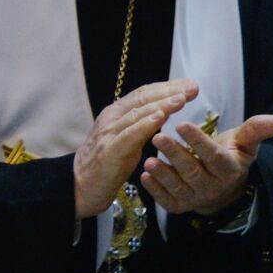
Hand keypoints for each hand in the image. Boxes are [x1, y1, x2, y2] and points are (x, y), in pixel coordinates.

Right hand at [73, 79, 196, 218]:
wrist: (80, 187)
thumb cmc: (108, 162)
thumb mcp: (129, 138)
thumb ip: (143, 123)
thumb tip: (165, 109)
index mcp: (117, 112)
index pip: (145, 93)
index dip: (168, 87)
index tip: (190, 85)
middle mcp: (112, 117)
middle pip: (144, 98)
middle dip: (170, 91)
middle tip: (193, 88)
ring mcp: (109, 133)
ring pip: (138, 113)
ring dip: (162, 104)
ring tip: (182, 98)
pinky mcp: (109, 151)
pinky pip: (129, 134)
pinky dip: (145, 124)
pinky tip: (160, 118)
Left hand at [142, 113, 272, 215]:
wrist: (223, 186)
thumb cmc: (230, 155)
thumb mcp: (244, 142)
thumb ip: (256, 130)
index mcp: (228, 169)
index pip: (213, 156)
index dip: (198, 141)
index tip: (181, 124)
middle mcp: (212, 187)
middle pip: (192, 171)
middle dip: (175, 155)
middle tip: (158, 137)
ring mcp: (196, 199)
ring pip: (178, 187)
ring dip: (163, 175)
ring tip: (149, 161)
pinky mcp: (181, 206)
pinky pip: (168, 201)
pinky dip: (155, 191)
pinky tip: (145, 177)